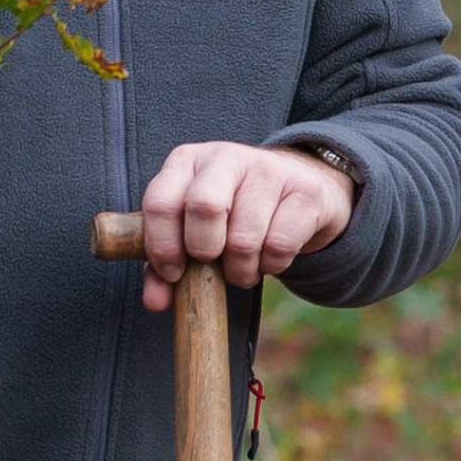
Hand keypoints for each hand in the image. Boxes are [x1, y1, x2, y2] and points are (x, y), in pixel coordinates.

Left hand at [131, 139, 358, 307]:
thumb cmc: (233, 214)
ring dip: (241, 270)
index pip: (160, 201)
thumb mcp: (193, 228)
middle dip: (204, 250)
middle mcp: (226, 158)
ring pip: (244, 238)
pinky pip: (279, 246)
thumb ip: (166, 264)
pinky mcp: (304, 192)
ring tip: (242, 268)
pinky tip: (268, 258)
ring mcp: (269, 170)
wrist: (299, 192)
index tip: (174, 273)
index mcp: (187, 162)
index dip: (162, 246)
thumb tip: (156, 302)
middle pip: (203, 207)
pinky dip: (271, 266)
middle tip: (213, 263)